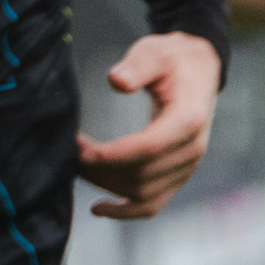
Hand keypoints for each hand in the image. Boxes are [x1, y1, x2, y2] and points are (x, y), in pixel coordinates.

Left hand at [76, 32, 220, 218]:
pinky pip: (154, 202)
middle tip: (66, 152)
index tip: (82, 150)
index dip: (115, 154)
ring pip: (145, 193)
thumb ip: (136, 67)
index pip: (150, 147)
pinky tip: (98, 208)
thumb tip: (116, 81)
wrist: (197, 69)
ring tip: (73, 167)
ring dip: (106, 186)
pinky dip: (127, 211)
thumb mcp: (153, 53)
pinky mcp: (177, 174)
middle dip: (102, 170)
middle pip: (144, 174)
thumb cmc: (170, 59)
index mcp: (188, 119)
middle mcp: (192, 149)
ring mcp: (187, 166)